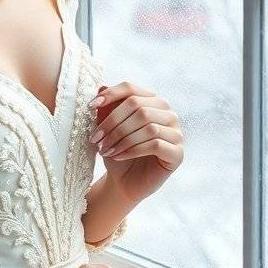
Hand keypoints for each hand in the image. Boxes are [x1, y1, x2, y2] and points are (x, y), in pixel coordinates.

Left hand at [87, 81, 184, 204]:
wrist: (124, 182)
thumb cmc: (117, 151)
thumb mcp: (108, 129)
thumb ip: (106, 108)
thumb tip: (101, 86)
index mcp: (152, 101)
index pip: (131, 89)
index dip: (111, 95)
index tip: (90, 106)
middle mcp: (168, 113)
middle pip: (138, 107)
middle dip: (113, 123)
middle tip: (96, 138)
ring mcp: (176, 133)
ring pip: (147, 126)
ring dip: (121, 138)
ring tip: (105, 150)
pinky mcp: (177, 153)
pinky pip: (155, 144)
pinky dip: (132, 150)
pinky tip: (118, 156)